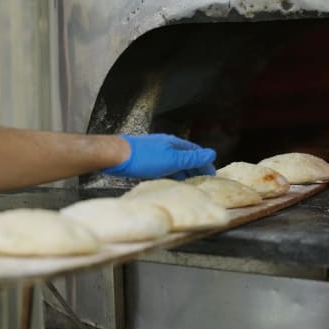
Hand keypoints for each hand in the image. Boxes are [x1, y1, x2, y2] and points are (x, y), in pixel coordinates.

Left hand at [101, 134, 215, 178]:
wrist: (116, 156)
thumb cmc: (144, 158)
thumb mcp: (172, 160)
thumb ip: (192, 158)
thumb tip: (212, 153)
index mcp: (175, 144)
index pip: (196, 153)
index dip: (205, 164)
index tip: (212, 175)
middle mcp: (167, 146)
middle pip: (187, 157)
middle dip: (196, 168)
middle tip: (203, 182)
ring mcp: (156, 152)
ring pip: (176, 162)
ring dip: (184, 172)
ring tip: (190, 184)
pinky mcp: (147, 160)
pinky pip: (165, 166)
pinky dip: (173, 173)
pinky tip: (170, 180)